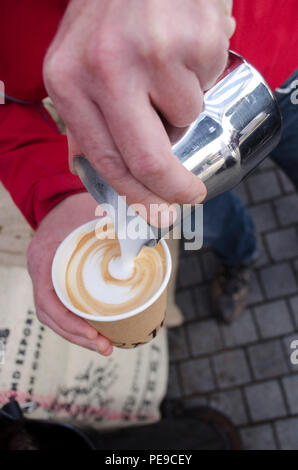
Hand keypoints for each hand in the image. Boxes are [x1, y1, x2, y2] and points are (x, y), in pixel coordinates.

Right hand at [27, 193, 112, 355]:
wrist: (58, 201)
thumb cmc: (75, 206)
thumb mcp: (94, 211)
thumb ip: (117, 223)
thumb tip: (152, 235)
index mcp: (45, 257)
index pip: (48, 300)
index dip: (69, 322)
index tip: (92, 334)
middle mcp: (41, 270)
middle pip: (52, 315)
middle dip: (78, 336)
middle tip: (105, 347)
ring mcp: (46, 276)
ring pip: (55, 314)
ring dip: (78, 334)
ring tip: (104, 346)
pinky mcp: (55, 280)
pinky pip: (61, 305)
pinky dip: (76, 321)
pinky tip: (95, 329)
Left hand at [43, 0, 234, 222]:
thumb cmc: (111, 12)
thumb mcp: (79, 61)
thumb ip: (87, 116)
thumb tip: (98, 167)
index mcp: (68, 79)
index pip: (105, 159)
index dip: (135, 194)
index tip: (158, 210)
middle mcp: (106, 67)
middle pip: (148, 158)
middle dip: (173, 187)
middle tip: (189, 193)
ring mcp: (154, 52)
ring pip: (186, 117)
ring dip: (184, 104)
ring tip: (169, 66)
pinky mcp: (196, 39)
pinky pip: (209, 83)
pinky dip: (202, 74)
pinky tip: (184, 46)